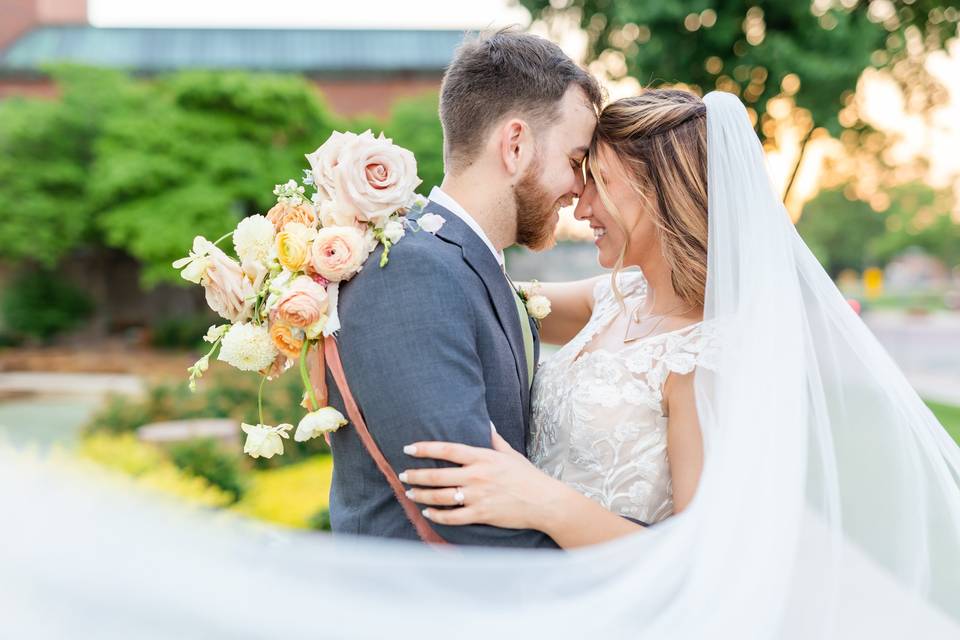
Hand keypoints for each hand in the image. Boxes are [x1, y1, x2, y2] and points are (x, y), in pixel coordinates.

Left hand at [398, 426, 559, 530]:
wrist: (544, 502)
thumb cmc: (527, 476)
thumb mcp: (510, 454)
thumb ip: (494, 440)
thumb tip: (487, 423)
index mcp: (483, 458)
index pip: (448, 450)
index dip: (425, 448)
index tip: (408, 448)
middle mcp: (477, 476)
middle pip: (438, 475)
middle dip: (416, 475)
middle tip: (402, 474)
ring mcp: (478, 496)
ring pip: (440, 496)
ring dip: (421, 495)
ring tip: (410, 492)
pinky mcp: (482, 514)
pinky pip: (453, 517)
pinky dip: (437, 515)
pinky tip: (428, 512)